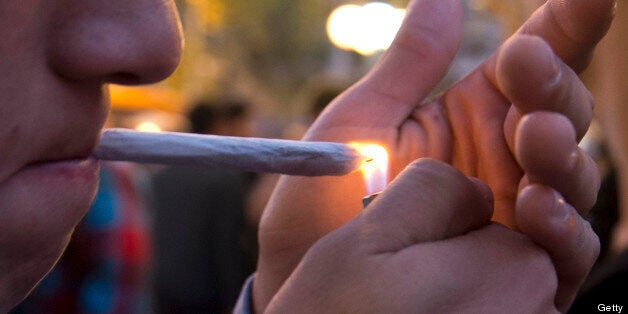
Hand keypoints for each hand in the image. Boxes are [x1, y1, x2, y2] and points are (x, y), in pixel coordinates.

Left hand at [254, 0, 613, 309]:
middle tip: (525, 61)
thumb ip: (410, 64)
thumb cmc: (326, 191)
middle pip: (560, 113)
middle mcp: (502, 158)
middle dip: (553, 85)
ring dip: (561, 151)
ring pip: (571, 175)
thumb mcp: (363, 120)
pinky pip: (563, 246)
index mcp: (471, 115)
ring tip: (533, 133)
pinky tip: (535, 204)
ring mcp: (513, 211)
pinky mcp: (515, 266)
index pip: (530, 65)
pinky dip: (561, 224)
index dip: (565, 26)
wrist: (303, 268)